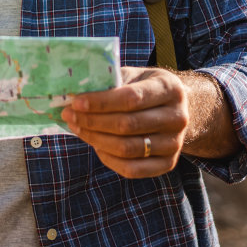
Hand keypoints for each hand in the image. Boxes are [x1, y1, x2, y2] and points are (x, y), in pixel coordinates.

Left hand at [60, 66, 187, 177]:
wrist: (176, 109)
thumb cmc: (146, 89)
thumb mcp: (134, 76)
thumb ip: (110, 83)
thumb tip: (74, 95)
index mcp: (170, 88)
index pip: (131, 98)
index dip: (100, 102)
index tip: (75, 102)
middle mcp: (178, 117)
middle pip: (127, 125)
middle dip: (92, 121)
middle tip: (69, 116)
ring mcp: (175, 144)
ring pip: (127, 149)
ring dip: (95, 140)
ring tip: (78, 128)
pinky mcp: (168, 164)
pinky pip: (132, 169)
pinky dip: (108, 159)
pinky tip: (95, 145)